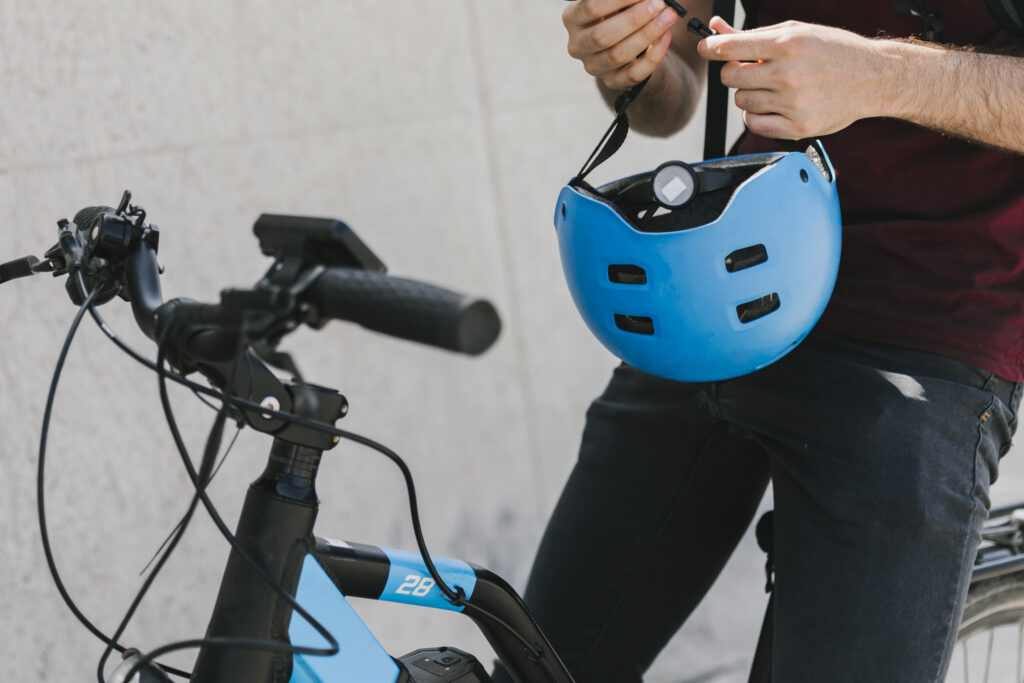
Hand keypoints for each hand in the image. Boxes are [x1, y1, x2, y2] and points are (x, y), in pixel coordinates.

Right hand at [563, 0, 678, 90]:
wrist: (623, 41)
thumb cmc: (617, 13)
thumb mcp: (615, 3)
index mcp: (573, 18)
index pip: (590, 8)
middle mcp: (578, 45)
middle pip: (602, 35)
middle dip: (634, 19)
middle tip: (658, 4)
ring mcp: (594, 67)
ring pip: (618, 55)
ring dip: (647, 34)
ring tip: (668, 16)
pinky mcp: (612, 81)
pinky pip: (634, 74)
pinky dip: (653, 56)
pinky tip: (665, 37)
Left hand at [698, 18, 892, 138]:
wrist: (872, 78)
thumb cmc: (833, 51)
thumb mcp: (796, 31)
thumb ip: (753, 34)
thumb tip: (717, 28)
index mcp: (787, 43)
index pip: (729, 48)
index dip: (710, 47)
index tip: (706, 48)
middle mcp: (788, 73)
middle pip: (729, 77)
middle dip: (734, 72)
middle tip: (750, 69)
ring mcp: (793, 103)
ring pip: (740, 102)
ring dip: (748, 95)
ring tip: (770, 87)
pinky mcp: (798, 127)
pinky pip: (754, 125)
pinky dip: (756, 116)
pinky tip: (772, 106)